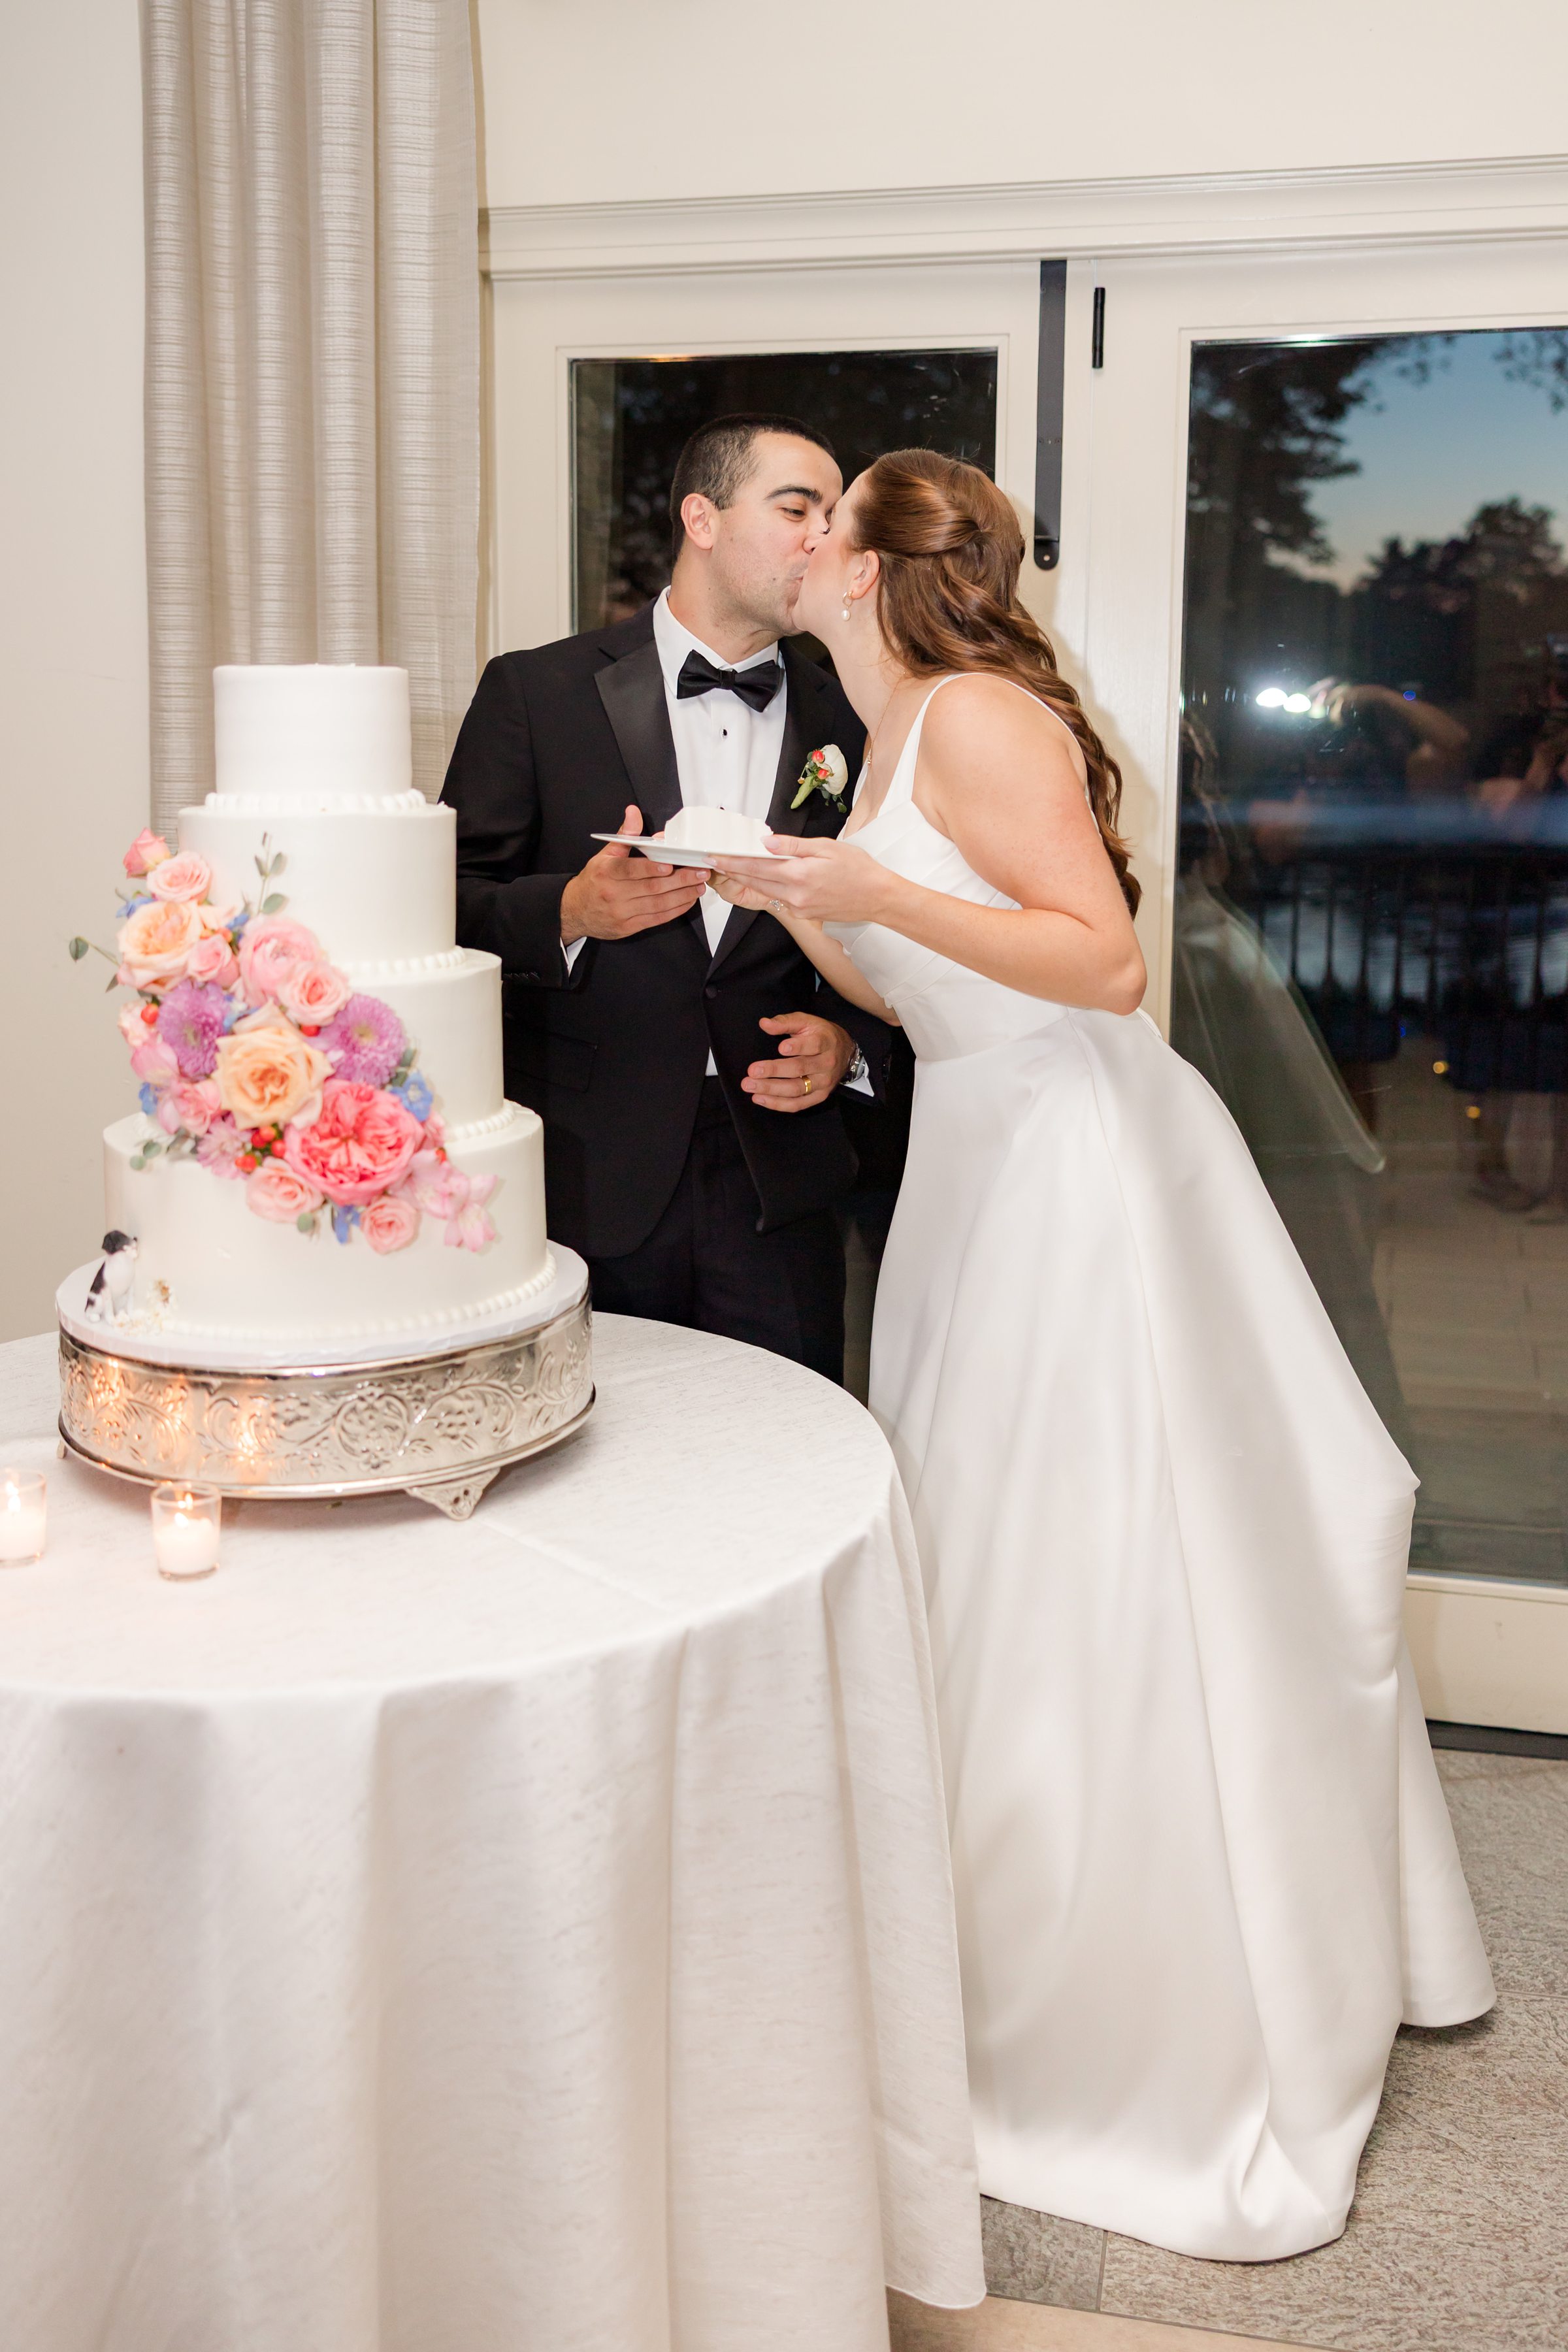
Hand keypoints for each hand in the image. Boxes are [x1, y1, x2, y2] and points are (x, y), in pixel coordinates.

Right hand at [560, 804, 708, 942]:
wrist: (576, 911)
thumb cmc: (594, 881)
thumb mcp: (604, 855)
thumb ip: (625, 835)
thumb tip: (634, 812)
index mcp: (607, 872)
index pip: (630, 869)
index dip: (651, 868)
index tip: (670, 864)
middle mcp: (614, 894)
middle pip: (651, 887)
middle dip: (680, 880)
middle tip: (700, 871)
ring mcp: (622, 912)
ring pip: (658, 904)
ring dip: (682, 895)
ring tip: (699, 885)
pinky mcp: (629, 927)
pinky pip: (657, 919)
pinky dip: (676, 910)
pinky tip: (688, 900)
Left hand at [715, 832, 891, 925]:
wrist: (878, 898)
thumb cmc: (858, 869)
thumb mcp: (826, 847)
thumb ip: (793, 846)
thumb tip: (766, 842)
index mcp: (799, 875)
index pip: (756, 867)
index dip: (733, 861)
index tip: (715, 856)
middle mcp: (795, 896)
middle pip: (756, 882)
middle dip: (734, 871)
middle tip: (715, 860)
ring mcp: (799, 908)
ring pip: (766, 891)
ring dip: (748, 880)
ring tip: (733, 867)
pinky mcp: (805, 914)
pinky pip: (781, 899)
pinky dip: (770, 888)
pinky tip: (765, 878)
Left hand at [742, 1012, 853, 1111]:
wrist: (845, 1052)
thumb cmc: (820, 1035)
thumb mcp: (806, 1022)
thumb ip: (785, 1022)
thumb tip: (764, 1023)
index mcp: (826, 1042)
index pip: (814, 1045)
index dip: (798, 1047)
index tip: (781, 1048)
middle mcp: (826, 1064)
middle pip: (800, 1069)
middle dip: (774, 1070)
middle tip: (752, 1071)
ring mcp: (823, 1083)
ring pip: (796, 1089)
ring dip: (771, 1089)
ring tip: (750, 1086)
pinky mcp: (819, 1096)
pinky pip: (797, 1104)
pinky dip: (777, 1104)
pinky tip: (759, 1098)